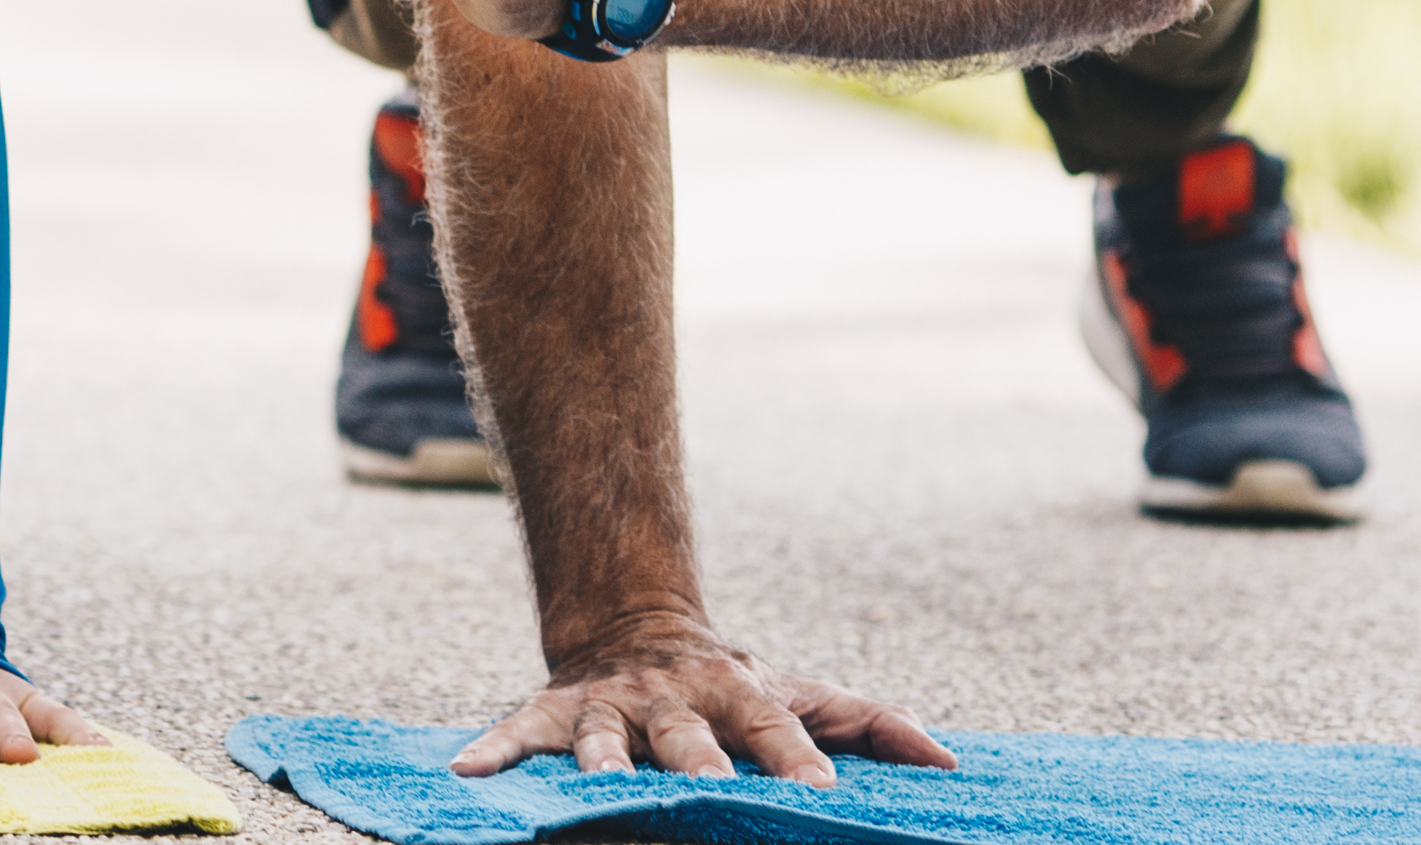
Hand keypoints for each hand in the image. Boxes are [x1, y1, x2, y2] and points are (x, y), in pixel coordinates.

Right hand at [458, 612, 952, 788]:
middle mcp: (672, 702)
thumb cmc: (732, 684)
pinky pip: (518, 732)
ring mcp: (609, 706)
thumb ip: (869, 725)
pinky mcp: (554, 710)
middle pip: (686, 740)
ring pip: (602, 739)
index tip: (823, 797)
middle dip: (698, 768)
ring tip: (597, 791)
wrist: (631, 623)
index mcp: (736, 696)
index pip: (774, 731)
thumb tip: (952, 761)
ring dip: (599, 764)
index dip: (798, 761)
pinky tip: (468, 773)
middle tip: (712, 795)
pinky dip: (493, 750)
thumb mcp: (799, 692)